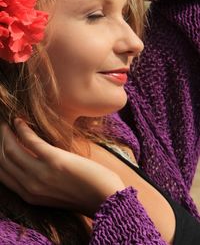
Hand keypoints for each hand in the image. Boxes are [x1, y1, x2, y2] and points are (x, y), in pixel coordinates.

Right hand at [0, 119, 124, 217]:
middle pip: (2, 160)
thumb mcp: (55, 190)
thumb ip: (41, 179)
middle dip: (0, 141)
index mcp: (29, 195)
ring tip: (7, 122)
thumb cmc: (84, 191)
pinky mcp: (54, 161)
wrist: (105, 198)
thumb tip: (33, 160)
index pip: (2, 174)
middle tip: (2, 127)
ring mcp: (40, 174)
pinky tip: (20, 121)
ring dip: (6, 133)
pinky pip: (30, 141)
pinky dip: (22, 129)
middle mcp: (29, 186)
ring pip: (11, 149)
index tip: (1, 141)